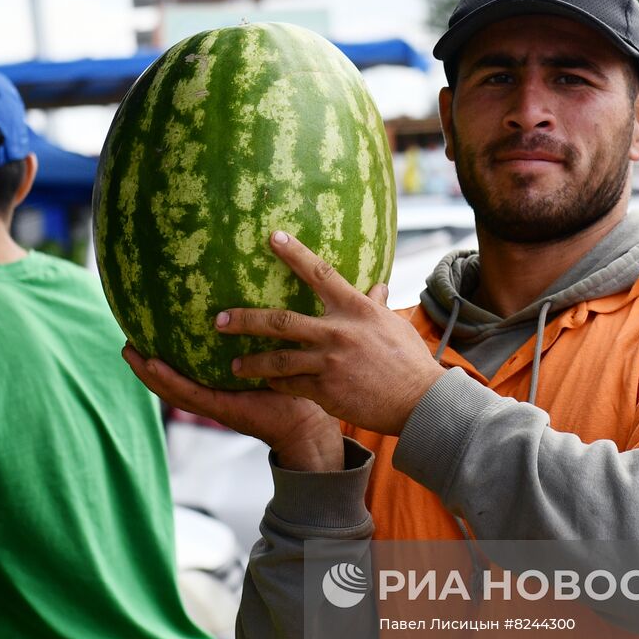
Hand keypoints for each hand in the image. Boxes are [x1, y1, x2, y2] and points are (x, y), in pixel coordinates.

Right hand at [123, 346, 343, 471]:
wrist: (311, 423)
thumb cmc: (301, 388)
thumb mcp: (278, 356)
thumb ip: (268, 333)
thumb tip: (272, 292)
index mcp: (222, 385)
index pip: (188, 371)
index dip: (166, 357)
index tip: (147, 333)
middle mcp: (214, 395)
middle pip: (171, 381)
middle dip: (146, 364)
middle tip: (125, 340)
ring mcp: (216, 404)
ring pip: (173, 389)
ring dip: (148, 372)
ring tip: (128, 351)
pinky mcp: (223, 410)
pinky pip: (190, 394)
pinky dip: (169, 381)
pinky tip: (153, 364)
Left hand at [218, 231, 446, 435]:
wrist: (420, 402)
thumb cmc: (409, 361)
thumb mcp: (394, 325)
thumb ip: (376, 305)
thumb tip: (377, 286)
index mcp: (355, 309)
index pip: (319, 273)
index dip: (294, 253)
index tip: (272, 236)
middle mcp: (337, 332)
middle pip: (280, 321)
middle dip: (244, 319)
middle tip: (218, 319)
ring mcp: (328, 363)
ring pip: (277, 360)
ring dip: (251, 363)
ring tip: (233, 366)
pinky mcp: (325, 391)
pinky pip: (291, 385)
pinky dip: (278, 384)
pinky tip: (268, 384)